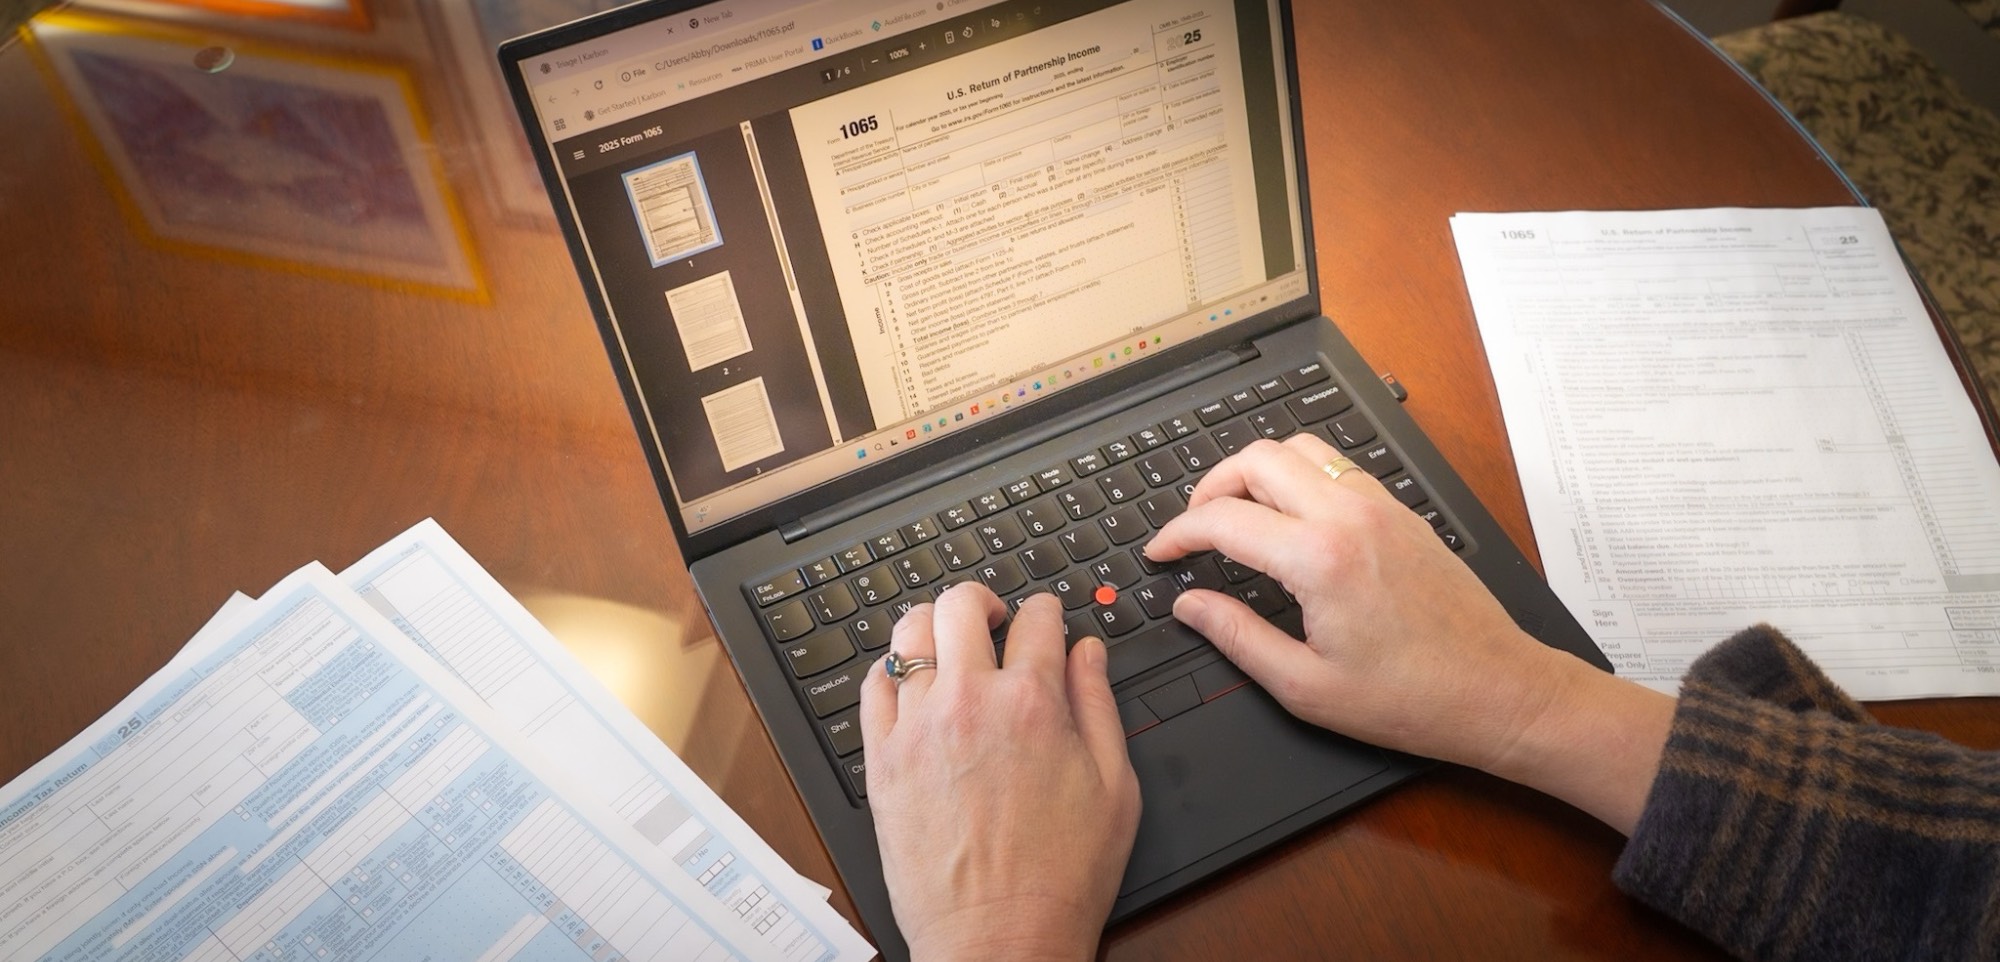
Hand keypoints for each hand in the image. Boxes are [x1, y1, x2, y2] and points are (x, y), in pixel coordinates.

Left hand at [860, 584, 1140, 960]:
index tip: (1045, 620)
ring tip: (946, 645)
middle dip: (982, 601)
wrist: (999, 935)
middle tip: (992, 620)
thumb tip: (1088, 652)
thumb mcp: (1114, 786)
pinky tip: (910, 687)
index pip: (1037, 617)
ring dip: (931, 627)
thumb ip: (1099, 705)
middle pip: (961, 605)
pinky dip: (889, 674)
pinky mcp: (882, 760)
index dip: (1047, 610)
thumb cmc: (1061, 874)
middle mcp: (971, 702)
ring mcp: (919, 728)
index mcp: (1035, 703)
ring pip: (908, 634)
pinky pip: (871, 688)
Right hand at [1146, 435, 1672, 831]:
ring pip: (1299, 449)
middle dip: (1210, 487)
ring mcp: (1381, 506)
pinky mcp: (1402, 512)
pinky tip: (1289, 519)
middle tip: (1193, 528)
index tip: (1162, 553)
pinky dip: (1299, 477)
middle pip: (1257, 458)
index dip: (1178, 534)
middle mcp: (1350, 516)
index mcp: (1320, 559)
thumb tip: (1191, 606)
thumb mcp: (1304, 686)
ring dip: (1256, 472)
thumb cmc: (1410, 699)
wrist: (1497, 691)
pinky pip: (1336, 467)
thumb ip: (1236, 637)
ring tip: (1236, 514)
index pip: (1224, 519)